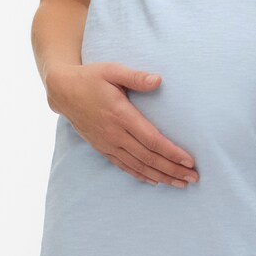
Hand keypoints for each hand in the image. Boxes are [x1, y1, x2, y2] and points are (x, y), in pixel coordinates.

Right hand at [47, 62, 198, 187]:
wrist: (62, 91)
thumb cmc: (90, 78)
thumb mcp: (113, 71)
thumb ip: (136, 77)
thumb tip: (158, 80)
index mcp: (120, 115)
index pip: (152, 140)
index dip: (172, 153)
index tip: (189, 161)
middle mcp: (114, 134)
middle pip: (149, 158)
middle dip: (173, 170)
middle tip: (193, 178)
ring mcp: (107, 144)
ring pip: (138, 166)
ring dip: (161, 177)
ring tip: (180, 184)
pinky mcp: (102, 148)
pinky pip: (124, 166)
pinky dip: (141, 175)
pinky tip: (155, 181)